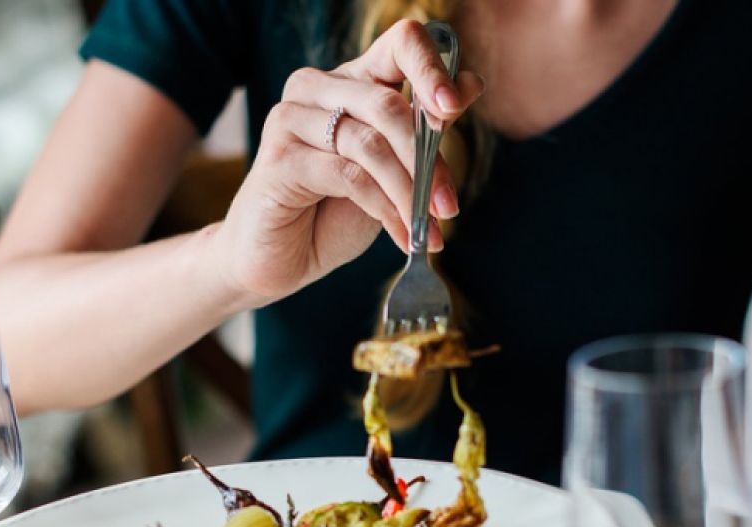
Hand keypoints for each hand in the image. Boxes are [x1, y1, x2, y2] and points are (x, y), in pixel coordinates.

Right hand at [211, 20, 483, 304]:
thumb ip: (424, 130)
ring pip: (370, 146)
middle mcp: (317, 88)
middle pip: (388, 105)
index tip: (454, 109)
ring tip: (429, 229)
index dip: (432, 70)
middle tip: (449, 207)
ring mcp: (291, 119)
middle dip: (428, 161)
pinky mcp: (280, 159)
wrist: (282, 257)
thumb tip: (471, 85)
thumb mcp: (393, 168)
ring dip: (409, 193)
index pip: (400, 44)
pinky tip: (402, 236)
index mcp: (352, 80)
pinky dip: (385, 210)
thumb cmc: (337, 210)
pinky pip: (349, 177)